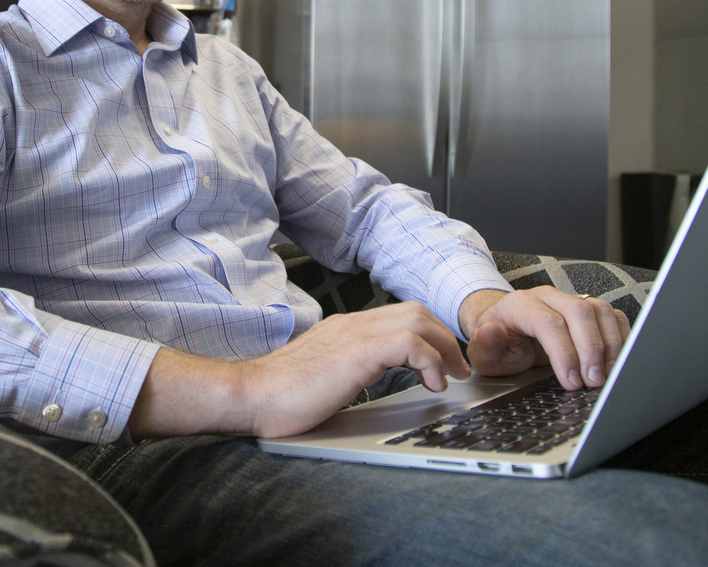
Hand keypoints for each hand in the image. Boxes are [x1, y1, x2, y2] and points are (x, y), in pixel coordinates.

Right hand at [128, 302, 470, 439]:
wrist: (250, 395)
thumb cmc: (280, 395)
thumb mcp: (324, 377)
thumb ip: (347, 369)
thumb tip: (371, 379)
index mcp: (344, 329)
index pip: (399, 315)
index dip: (429, 335)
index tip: (442, 363)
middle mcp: (351, 324)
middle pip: (415, 311)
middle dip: (444, 338)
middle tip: (457, 369)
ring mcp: (353, 334)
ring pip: (417, 319)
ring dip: (443, 347)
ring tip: (450, 376)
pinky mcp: (356, 351)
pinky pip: (409, 342)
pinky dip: (429, 360)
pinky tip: (430, 383)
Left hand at [459, 287, 630, 389]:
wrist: (506, 329)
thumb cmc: (497, 344)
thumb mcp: (482, 353)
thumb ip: (485, 346)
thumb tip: (491, 334)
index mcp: (521, 305)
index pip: (548, 323)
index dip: (564, 353)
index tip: (572, 382)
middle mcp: (549, 297)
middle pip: (579, 312)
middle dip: (591, 349)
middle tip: (594, 381)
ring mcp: (571, 300)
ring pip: (600, 310)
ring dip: (610, 345)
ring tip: (607, 376)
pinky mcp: (589, 309)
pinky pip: (613, 316)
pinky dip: (621, 338)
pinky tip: (618, 362)